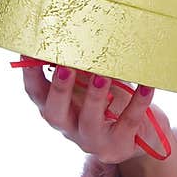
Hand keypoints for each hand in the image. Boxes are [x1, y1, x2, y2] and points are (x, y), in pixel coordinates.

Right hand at [20, 56, 169, 164]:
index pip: (37, 93)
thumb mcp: (93, 86)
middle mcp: (70, 127)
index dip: (30, 73)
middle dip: (59, 89)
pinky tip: (147, 86)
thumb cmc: (112, 104)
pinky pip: (129, 122)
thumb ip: (85, 68)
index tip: (29, 49)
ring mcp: (94, 139)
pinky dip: (138, 103)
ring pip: (90, 121)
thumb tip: (83, 32)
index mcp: (59, 109)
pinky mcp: (119, 145)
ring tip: (103, 76)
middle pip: (56, 112)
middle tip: (66, 67)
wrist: (140, 138)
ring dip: (95, 97)